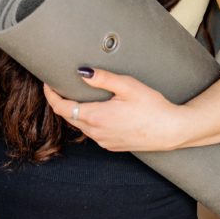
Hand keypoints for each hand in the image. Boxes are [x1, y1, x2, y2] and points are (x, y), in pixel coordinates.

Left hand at [42, 68, 185, 151]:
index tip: (47, 83)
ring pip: (81, 126)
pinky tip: (99, 111)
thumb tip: (82, 72)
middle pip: (69, 117)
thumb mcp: (128, 86)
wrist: (171, 130)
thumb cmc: (153, 106)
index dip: (51, 95)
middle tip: (61, 86)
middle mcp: (96, 133)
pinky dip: (89, 122)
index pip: (62, 108)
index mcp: (96, 117)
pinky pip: (93, 133)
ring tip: (79, 96)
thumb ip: (103, 78)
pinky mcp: (113, 146)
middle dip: (62, 102)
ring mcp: (104, 141)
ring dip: (76, 112)